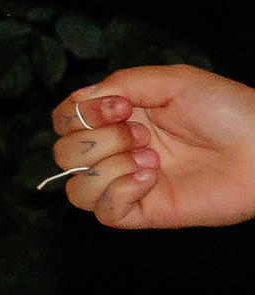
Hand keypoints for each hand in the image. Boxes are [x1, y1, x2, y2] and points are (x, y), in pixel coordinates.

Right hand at [47, 66, 254, 228]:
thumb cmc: (230, 111)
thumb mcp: (173, 81)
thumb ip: (122, 83)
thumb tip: (81, 102)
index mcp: (121, 118)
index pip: (65, 122)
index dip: (77, 115)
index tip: (119, 107)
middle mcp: (119, 152)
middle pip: (65, 154)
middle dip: (96, 140)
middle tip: (142, 134)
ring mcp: (130, 183)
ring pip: (76, 189)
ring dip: (106, 167)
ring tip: (150, 158)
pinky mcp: (145, 211)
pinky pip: (105, 212)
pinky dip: (119, 192)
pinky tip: (150, 178)